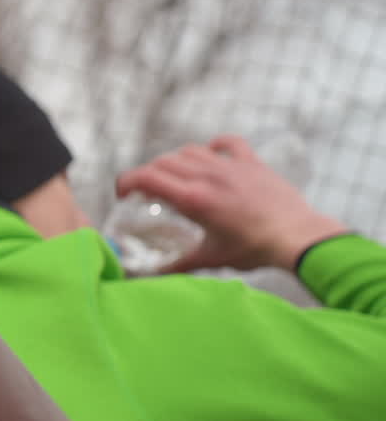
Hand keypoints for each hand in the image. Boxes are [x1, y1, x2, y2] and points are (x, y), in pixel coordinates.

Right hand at [115, 135, 345, 271]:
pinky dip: (215, 144)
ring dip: (175, 161)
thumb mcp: (210, 259)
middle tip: (147, 192)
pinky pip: (228, 142)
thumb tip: (154, 277)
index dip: (127, 181)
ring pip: (190, 150)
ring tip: (176, 177)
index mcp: (193, 199)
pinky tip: (211, 153)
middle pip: (164, 161)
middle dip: (148, 174)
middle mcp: (207, 176)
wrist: (297, 237)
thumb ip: (178, 265)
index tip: (123, 194)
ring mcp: (230, 167)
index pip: (147, 177)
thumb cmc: (254, 249)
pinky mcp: (251, 164)